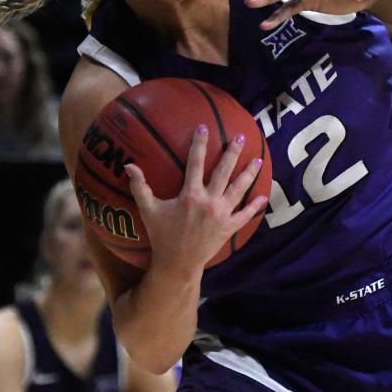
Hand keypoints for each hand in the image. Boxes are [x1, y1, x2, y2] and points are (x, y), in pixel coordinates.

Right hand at [125, 125, 267, 274]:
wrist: (177, 264)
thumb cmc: (161, 236)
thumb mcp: (148, 210)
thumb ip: (140, 186)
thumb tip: (128, 165)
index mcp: (190, 195)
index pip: (195, 162)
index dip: (199, 143)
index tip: (203, 127)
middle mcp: (209, 201)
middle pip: (224, 171)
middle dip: (233, 152)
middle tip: (241, 137)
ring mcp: (221, 214)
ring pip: (239, 189)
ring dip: (249, 173)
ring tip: (259, 159)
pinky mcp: (229, 228)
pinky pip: (245, 215)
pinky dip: (254, 206)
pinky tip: (263, 197)